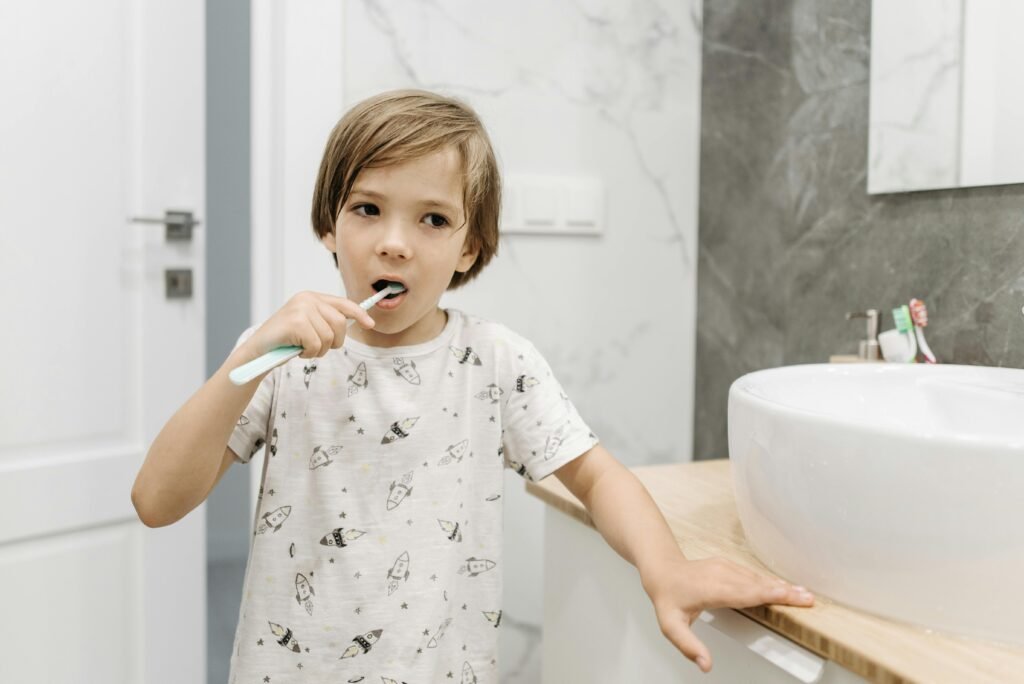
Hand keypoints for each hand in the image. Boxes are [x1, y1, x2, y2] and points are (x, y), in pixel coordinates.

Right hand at [240, 291, 375, 360]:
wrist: (258, 351)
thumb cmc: (285, 340)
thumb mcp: (309, 326)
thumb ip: (327, 320)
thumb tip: (357, 321)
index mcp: (311, 297)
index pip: (343, 303)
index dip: (359, 314)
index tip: (370, 324)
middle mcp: (307, 299)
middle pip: (340, 323)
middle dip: (334, 341)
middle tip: (317, 348)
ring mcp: (301, 309)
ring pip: (329, 337)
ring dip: (318, 350)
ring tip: (303, 348)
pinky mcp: (295, 322)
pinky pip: (316, 344)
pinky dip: (308, 353)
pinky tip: (296, 351)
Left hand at [640, 554, 814, 672]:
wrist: (662, 570)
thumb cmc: (667, 598)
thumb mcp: (671, 626)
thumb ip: (688, 646)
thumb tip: (706, 665)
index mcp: (713, 589)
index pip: (748, 593)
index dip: (772, 595)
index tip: (793, 598)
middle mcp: (722, 574)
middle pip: (758, 584)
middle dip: (784, 592)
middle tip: (809, 598)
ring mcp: (726, 567)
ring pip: (757, 577)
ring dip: (780, 586)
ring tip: (803, 593)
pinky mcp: (727, 565)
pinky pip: (752, 574)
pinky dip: (769, 581)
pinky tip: (782, 587)